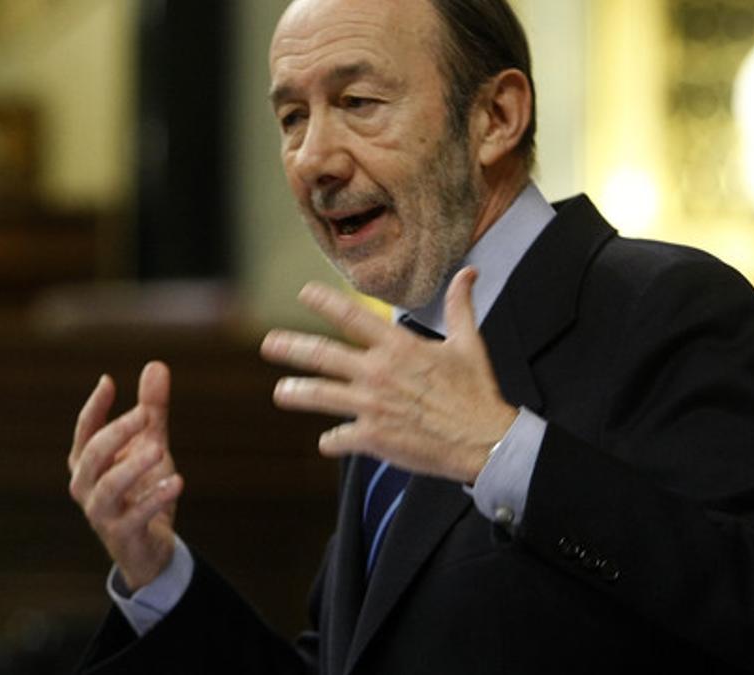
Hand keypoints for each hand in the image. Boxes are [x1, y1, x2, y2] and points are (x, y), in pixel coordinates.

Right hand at [67, 361, 183, 590]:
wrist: (148, 547)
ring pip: (108, 485)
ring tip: (159, 448)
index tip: (108, 382)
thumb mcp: (149, 446)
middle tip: (145, 414)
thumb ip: (151, 411)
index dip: (95, 407)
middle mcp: (86, 486)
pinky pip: (135, 516)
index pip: (85, 430)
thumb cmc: (142, 490)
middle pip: (93, 454)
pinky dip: (155, 498)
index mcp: (88, 462)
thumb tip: (156, 365)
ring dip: (132, 466)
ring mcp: (101, 512)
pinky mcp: (121, 534)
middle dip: (117, 432)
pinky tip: (177, 482)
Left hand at [260, 267, 516, 482]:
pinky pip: (339, 438)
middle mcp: (378, 372)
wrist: (484, 441)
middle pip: (323, 354)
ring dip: (296, 393)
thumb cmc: (476, 392)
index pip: (352, 316)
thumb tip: (468, 272)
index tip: (304, 293)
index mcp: (399, 347)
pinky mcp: (373, 438)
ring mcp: (372, 406)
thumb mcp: (469, 343)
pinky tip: (327, 442)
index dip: (324, 301)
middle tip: (269, 343)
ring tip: (280, 392)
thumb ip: (460, 306)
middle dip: (291, 347)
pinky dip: (332, 441)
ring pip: (320, 395)